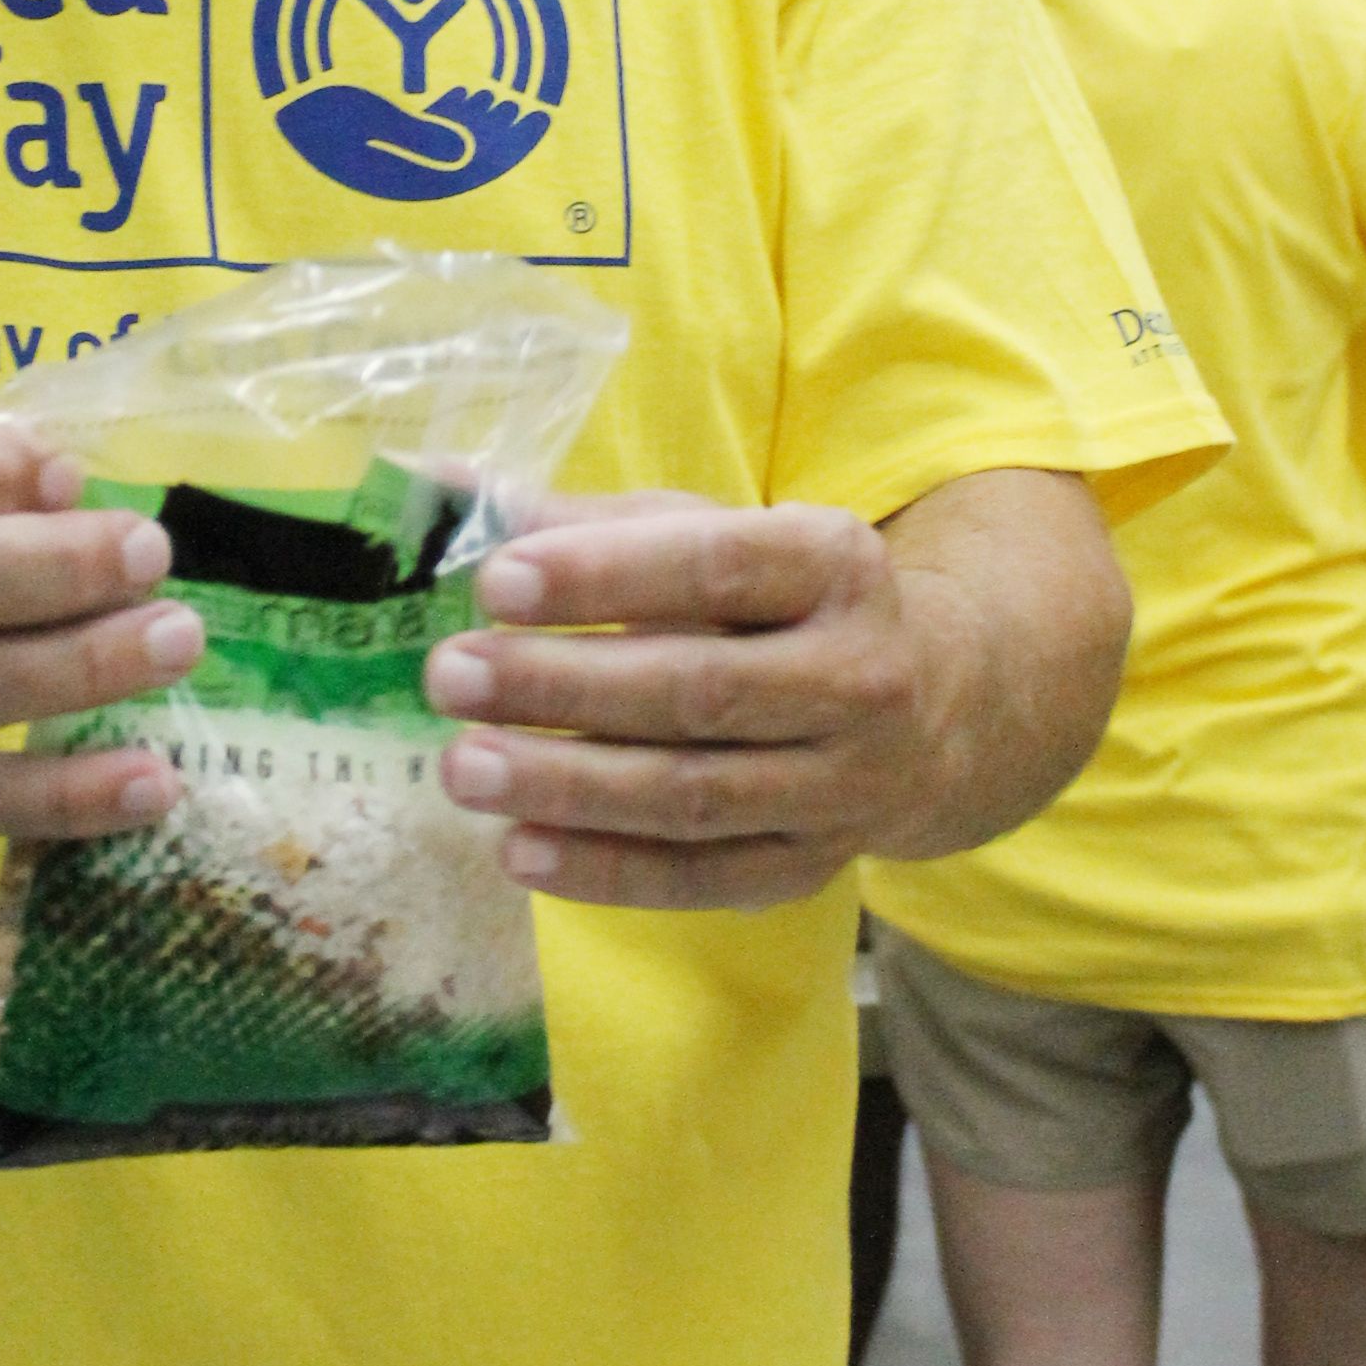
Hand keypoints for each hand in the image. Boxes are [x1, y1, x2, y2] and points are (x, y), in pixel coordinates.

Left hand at [423, 492, 947, 914]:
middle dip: (563, 685)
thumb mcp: (706, 534)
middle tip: (450, 676)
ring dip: (567, 787)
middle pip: (699, 689)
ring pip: (694, 794)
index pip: (718, 564)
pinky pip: (700, 877)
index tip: (495, 582)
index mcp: (836, 565)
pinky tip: (517, 852)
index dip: (604, 575)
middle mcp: (860, 675)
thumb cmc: (774, 603)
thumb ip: (581, 521)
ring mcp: (844, 783)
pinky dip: (606, 871)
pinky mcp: (812, 865)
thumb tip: (437, 487)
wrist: (928, 708)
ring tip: (462, 768)